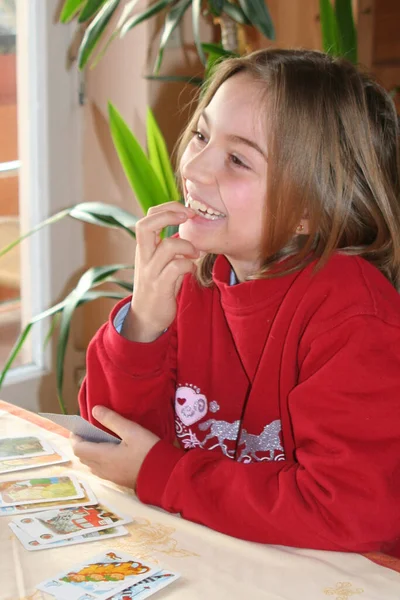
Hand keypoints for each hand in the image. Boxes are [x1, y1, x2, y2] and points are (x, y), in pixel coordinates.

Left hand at [71, 406, 159, 488]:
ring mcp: (109, 476)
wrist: (163, 475)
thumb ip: (112, 420)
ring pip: (90, 464)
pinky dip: (97, 459)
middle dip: (81, 443)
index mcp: (102, 456)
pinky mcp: (117, 480)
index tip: (79, 426)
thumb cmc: (147, 450)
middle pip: (82, 456)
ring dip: (89, 452)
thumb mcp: (131, 431)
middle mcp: (102, 468)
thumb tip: (94, 409)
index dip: (74, 437)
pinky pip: (99, 469)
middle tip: (88, 430)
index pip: (77, 448)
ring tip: (98, 439)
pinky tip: (109, 451)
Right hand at [122, 202, 197, 341]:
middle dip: (168, 214)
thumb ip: (169, 247)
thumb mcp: (160, 263)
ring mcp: (150, 272)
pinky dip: (188, 265)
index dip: (167, 208)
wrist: (146, 318)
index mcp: (144, 248)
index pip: (148, 217)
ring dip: (187, 245)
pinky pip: (176, 268)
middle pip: (145, 225)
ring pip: (167, 246)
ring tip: (195, 253)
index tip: (186, 210)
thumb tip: (187, 229)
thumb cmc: (158, 287)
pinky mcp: (159, 287)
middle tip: (188, 216)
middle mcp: (143, 257)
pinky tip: (191, 269)